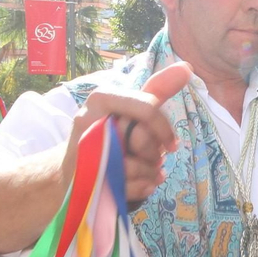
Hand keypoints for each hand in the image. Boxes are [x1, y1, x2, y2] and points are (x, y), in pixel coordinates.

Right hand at [73, 61, 190, 201]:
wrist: (71, 175)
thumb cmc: (107, 137)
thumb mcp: (129, 110)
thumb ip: (157, 90)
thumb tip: (187, 67)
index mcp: (101, 99)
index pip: (147, 108)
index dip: (164, 129)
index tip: (171, 145)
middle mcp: (89, 121)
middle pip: (143, 138)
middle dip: (153, 154)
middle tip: (149, 158)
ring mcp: (85, 152)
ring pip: (137, 166)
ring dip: (149, 173)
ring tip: (143, 173)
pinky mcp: (87, 181)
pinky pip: (129, 187)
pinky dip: (141, 188)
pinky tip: (137, 185)